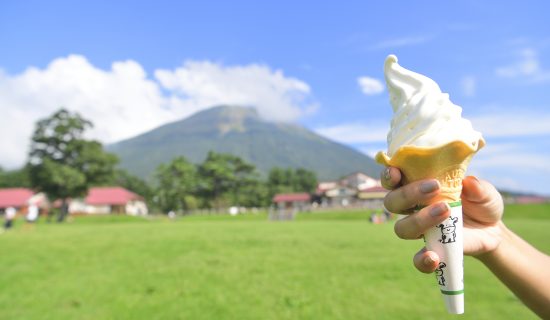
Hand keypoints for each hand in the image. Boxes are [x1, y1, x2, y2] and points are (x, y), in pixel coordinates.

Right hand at [381, 167, 504, 272]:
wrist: (492, 229)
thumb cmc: (480, 202)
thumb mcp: (485, 192)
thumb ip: (478, 188)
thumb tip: (469, 183)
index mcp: (417, 186)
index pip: (393, 180)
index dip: (389, 176)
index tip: (397, 173)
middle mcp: (412, 208)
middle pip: (392, 202)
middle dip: (408, 194)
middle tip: (434, 187)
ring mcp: (420, 230)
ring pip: (401, 228)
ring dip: (418, 220)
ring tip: (446, 211)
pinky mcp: (431, 250)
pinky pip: (417, 259)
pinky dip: (422, 260)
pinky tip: (434, 257)